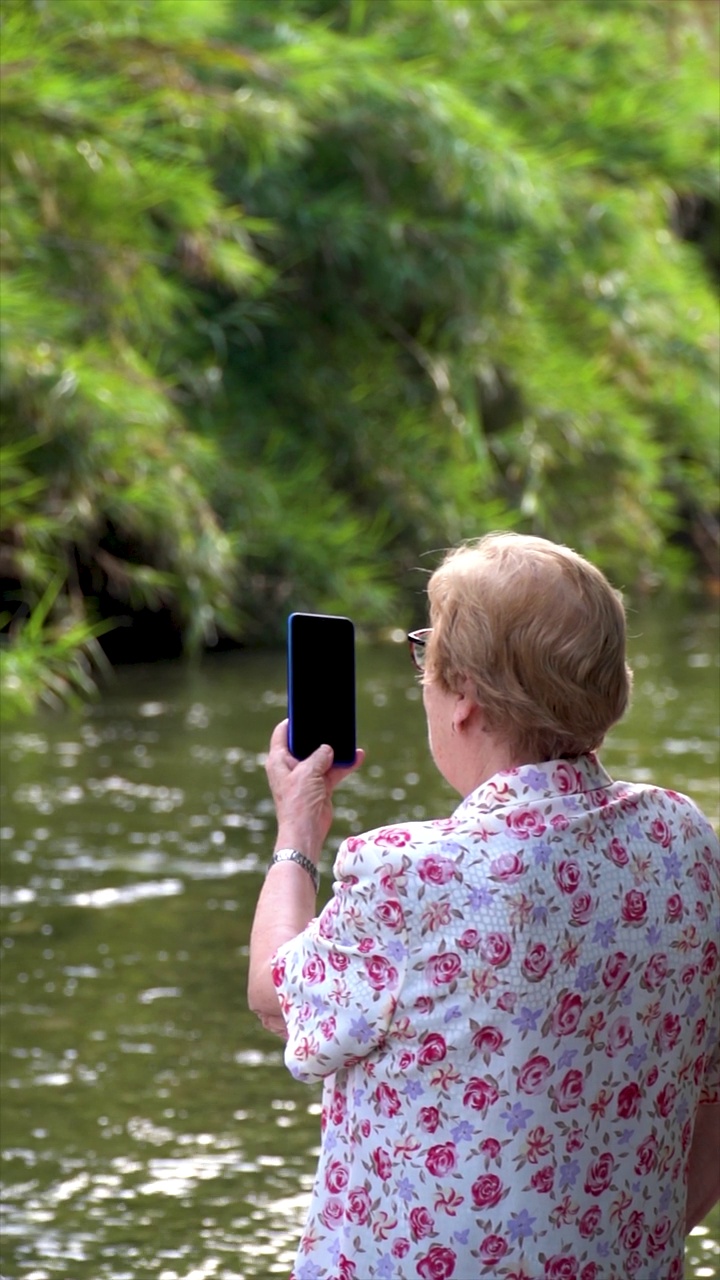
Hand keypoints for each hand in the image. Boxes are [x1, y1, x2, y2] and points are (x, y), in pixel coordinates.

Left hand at [265, 719, 364, 860]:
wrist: (306, 832)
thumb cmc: (299, 802)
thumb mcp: (308, 772)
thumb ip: (320, 755)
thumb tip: (328, 748)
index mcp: (279, 760)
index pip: (282, 733)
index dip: (293, 721)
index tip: (306, 710)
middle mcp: (291, 767)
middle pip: (305, 744)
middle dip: (319, 735)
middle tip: (331, 720)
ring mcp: (306, 777)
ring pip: (322, 757)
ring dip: (335, 750)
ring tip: (348, 738)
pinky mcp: (319, 787)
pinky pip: (333, 771)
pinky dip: (344, 765)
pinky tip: (357, 757)